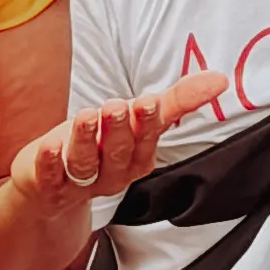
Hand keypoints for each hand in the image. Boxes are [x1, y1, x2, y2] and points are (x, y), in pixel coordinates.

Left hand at [10, 69, 226, 205]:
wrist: (55, 190)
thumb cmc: (102, 146)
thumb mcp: (139, 122)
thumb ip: (178, 101)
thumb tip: (220, 79)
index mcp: (135, 159)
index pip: (145, 142)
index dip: (146, 124)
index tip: (148, 102)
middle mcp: (110, 173)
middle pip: (116, 152)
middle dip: (118, 130)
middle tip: (117, 106)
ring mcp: (78, 182)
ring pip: (84, 163)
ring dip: (85, 140)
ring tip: (87, 116)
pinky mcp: (48, 184)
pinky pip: (50, 176)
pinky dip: (50, 162)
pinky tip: (49, 145)